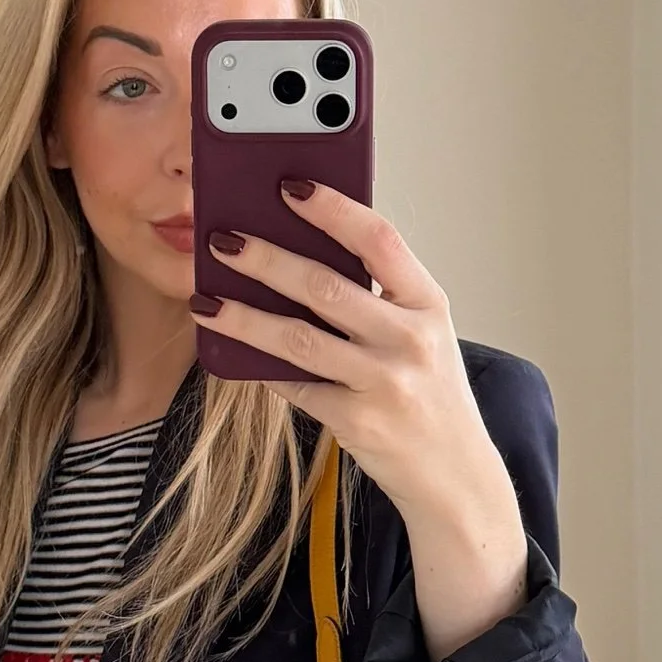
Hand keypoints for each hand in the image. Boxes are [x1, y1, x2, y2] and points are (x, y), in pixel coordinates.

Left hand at [193, 182, 529, 659]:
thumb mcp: (422, 333)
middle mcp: (410, 340)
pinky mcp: (356, 422)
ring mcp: (383, 384)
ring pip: (298, 339)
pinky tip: (227, 350)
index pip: (380, 239)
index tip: (289, 185)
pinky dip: (257, 367)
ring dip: (244, 316)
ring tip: (206, 299)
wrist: (456, 476)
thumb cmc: (430, 392)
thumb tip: (297, 249)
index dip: (333, 208)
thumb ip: (377, 294)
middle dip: (266, 258)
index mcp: (428, 303)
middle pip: (326, 287)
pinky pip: (293, 386)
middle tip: (222, 239)